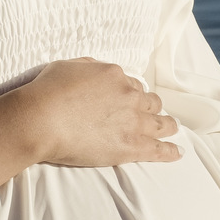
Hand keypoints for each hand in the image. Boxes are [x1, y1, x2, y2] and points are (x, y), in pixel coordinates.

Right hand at [18, 58, 179, 168]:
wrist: (42, 119)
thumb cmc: (47, 91)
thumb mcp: (68, 66)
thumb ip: (87, 67)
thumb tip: (97, 70)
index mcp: (114, 75)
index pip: (131, 84)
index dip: (131, 93)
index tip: (129, 100)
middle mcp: (129, 95)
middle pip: (149, 102)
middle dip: (151, 107)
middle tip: (153, 113)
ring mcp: (133, 121)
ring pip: (160, 123)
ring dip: (167, 125)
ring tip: (172, 129)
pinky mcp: (131, 146)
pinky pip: (158, 149)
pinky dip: (170, 151)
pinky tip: (177, 152)